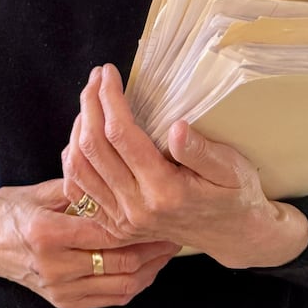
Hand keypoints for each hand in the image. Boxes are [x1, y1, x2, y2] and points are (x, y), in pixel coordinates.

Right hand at [0, 179, 179, 307]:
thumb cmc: (8, 210)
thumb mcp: (40, 191)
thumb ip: (79, 187)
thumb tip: (117, 173)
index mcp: (47, 233)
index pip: (107, 233)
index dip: (140, 225)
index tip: (161, 213)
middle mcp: (54, 266)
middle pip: (119, 264)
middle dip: (152, 249)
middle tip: (174, 232)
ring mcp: (58, 288)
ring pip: (120, 286)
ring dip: (149, 270)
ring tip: (165, 251)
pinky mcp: (62, 301)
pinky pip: (108, 299)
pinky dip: (132, 285)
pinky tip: (145, 269)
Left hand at [61, 64, 307, 268]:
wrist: (232, 235)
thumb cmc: (234, 194)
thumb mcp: (231, 169)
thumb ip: (202, 151)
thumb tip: (176, 127)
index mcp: (165, 192)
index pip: (122, 136)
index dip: (110, 99)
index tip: (109, 73)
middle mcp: (136, 208)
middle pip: (93, 148)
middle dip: (90, 105)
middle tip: (96, 78)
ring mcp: (122, 220)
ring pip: (78, 168)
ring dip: (77, 129)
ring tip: (90, 102)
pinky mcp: (114, 225)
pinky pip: (78, 191)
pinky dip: (73, 160)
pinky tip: (81, 137)